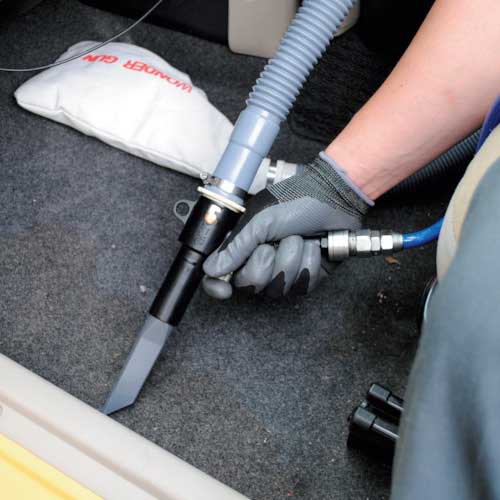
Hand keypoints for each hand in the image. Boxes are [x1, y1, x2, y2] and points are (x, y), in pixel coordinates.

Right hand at [202, 152, 372, 297]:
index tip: (224, 290)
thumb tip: (210, 269)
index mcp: (244, 244)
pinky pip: (302, 287)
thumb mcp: (260, 220)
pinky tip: (314, 247)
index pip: (221, 274)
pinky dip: (309, 264)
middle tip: (274, 242)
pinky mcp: (307, 276)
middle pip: (250, 286)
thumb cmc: (297, 199)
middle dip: (265, 263)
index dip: (218, 286)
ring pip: (278, 288)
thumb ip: (235, 246)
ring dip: (291, 259)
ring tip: (299, 238)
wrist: (336, 197)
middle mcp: (261, 260)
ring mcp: (284, 270)